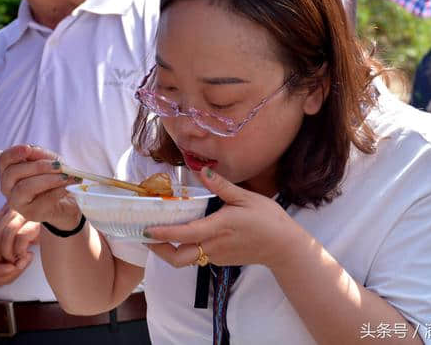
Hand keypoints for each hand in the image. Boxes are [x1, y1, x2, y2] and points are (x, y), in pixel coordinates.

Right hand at [0, 145, 81, 230]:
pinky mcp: (30, 214)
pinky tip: (66, 188)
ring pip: (24, 188)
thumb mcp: (50, 161)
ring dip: (48, 180)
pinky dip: (56, 192)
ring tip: (65, 177)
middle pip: (13, 173)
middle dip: (38, 167)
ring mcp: (17, 203)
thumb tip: (32, 149)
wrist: (67, 201)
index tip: (28, 148)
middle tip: (58, 166)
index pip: (4, 160)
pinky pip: (41, 201)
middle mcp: (8, 188)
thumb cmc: (55, 177)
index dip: (14, 153)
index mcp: (10, 171)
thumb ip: (41, 155)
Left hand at [0, 203, 39, 262]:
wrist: (62, 216)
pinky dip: (20, 250)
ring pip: (7, 234)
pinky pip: (21, 237)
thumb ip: (2, 236)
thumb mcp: (16, 231)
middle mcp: (15, 208)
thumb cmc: (36, 230)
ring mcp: (26, 213)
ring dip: (8, 253)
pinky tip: (26, 255)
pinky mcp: (37, 220)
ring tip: (15, 261)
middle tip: (5, 263)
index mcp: (6, 210)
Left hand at [144, 168, 293, 268]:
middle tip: (147, 237)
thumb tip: (203, 170)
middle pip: (178, 258)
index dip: (163, 234)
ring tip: (160, 235)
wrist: (284, 247)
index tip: (146, 230)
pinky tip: (186, 234)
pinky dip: (187, 248)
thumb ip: (222, 186)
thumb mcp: (246, 198)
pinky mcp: (221, 260)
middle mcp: (214, 246)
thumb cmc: (268, 220)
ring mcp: (217, 256)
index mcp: (218, 228)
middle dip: (159, 250)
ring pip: (187, 259)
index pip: (184, 234)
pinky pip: (199, 257)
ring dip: (171, 250)